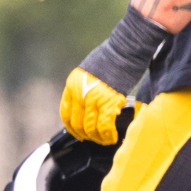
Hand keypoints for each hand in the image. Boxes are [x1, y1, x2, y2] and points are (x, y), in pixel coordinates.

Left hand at [62, 8, 171, 142]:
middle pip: (77, 123)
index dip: (71, 127)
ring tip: (105, 140)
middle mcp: (79, 93)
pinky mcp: (109, 102)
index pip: (66, 113)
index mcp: (72, 85)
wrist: (125, 50)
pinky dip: (108, 135)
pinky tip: (112, 137)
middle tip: (93, 139)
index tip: (77, 133)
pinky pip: (105, 126)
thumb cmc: (111, 59)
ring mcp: (93, 99)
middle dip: (85, 135)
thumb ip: (84, 89)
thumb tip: (88, 105)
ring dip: (98, 138)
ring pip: (91, 128)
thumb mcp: (88, 73)